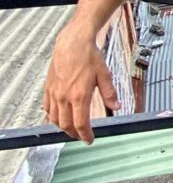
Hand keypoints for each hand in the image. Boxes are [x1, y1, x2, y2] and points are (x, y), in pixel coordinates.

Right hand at [43, 23, 119, 144]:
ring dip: (63, 127)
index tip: (89, 139)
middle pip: (66, 124)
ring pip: (54, 119)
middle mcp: (64, 97)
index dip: (85, 135)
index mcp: (79, 95)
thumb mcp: (104, 74)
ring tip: (71, 129)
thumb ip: (109, 93)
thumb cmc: (88, 56)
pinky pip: (47, 107)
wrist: (72, 43)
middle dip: (74, 134)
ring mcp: (55, 93)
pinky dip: (52, 116)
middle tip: (81, 136)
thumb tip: (116, 106)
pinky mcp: (49, 88)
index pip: (81, 123)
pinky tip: (57, 116)